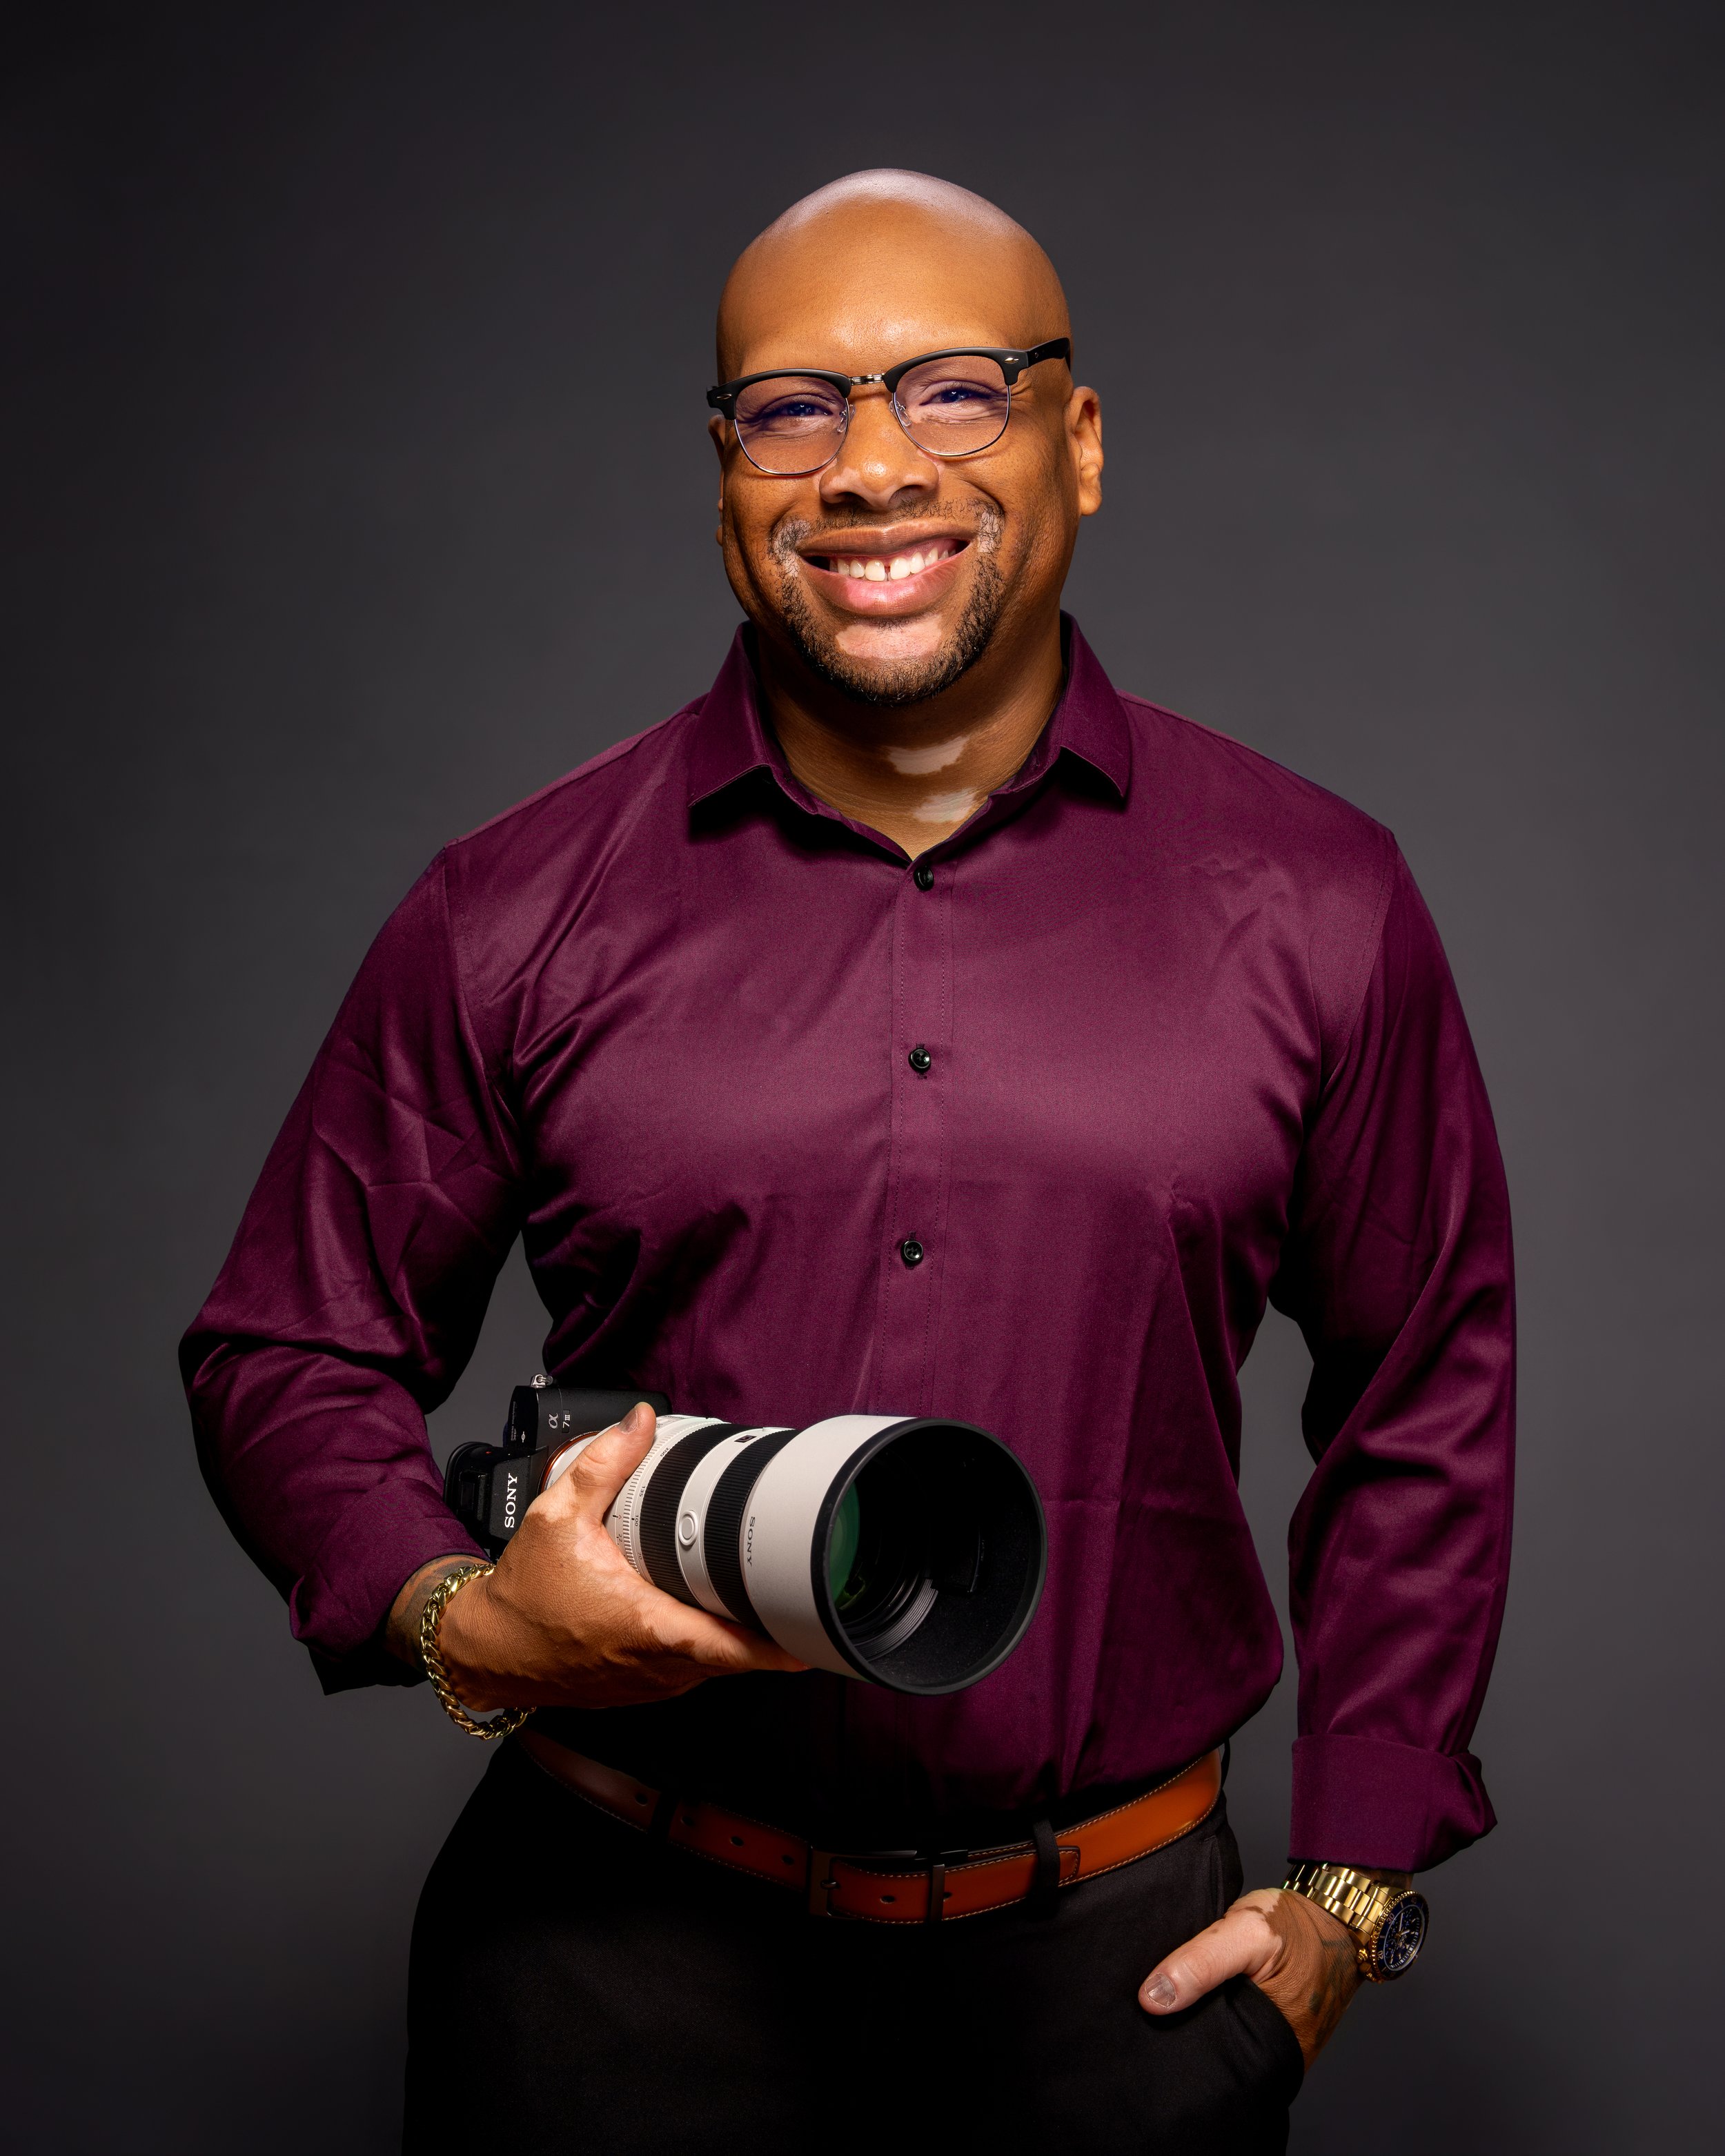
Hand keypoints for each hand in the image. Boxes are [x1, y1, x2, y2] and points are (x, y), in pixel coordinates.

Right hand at [396, 1403, 806, 1710]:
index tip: (812, 1630)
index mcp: (644, 1628)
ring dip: (735, 1637)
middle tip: (793, 1590)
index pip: (730, 1647)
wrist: (485, 1648)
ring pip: (715, 1666)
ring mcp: (650, 1685)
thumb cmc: (521, 1593)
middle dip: (766, 1627)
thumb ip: (604, 1463)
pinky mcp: (641, 1690)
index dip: (777, 1643)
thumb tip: (641, 1421)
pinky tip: (703, 1612)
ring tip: (754, 1595)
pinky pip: (691, 1672)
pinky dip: (705, 1647)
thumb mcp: (557, 1515)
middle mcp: (654, 1666)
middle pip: (735, 1657)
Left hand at [1138, 1882, 1387, 2066]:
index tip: (1143, 2019)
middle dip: (1182, 2031)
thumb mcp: (1247, 1932)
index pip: (1207, 2062)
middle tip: (1149, 2005)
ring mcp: (1273, 2042)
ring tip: (1165, 1996)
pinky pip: (1233, 2023)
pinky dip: (1213, 2007)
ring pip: (1221, 2037)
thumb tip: (1152, 1999)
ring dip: (1196, 2018)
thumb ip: (1201, 1963)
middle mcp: (1272, 2054)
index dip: (1173, 2042)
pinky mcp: (1270, 2025)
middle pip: (1212, 2052)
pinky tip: (1192, 1988)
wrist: (1338, 1916)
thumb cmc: (1297, 1925)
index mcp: (1269, 2048)